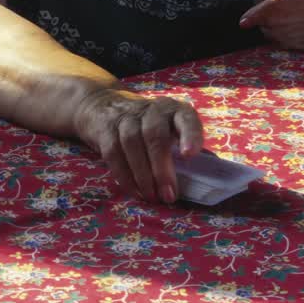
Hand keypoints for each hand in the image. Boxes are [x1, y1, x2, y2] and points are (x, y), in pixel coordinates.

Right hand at [72, 88, 204, 203]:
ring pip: (132, 142)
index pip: (185, 117)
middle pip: (154, 134)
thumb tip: (199, 183)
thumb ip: (182, 147)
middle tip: (168, 195)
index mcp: (174, 110)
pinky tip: (134, 191)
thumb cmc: (148, 126)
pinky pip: (113, 153)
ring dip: (142, 175)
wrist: (104, 105)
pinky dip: (124, 175)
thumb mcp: (169, 129)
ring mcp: (126, 116)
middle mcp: (151, 110)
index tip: (189, 155)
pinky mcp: (105, 128)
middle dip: (161, 168)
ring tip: (151, 197)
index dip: (189, 135)